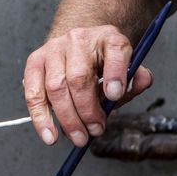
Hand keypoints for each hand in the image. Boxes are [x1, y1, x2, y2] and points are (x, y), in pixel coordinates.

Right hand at [22, 26, 153, 147]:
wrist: (77, 45)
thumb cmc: (103, 63)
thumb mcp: (125, 67)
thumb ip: (135, 78)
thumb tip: (142, 81)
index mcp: (107, 37)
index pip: (114, 51)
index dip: (115, 73)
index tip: (115, 96)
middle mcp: (78, 39)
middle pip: (79, 76)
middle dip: (87, 110)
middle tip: (96, 131)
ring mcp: (53, 49)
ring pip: (55, 87)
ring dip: (67, 118)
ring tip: (78, 138)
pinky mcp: (35, 62)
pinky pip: (34, 93)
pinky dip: (41, 117)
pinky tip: (50, 135)